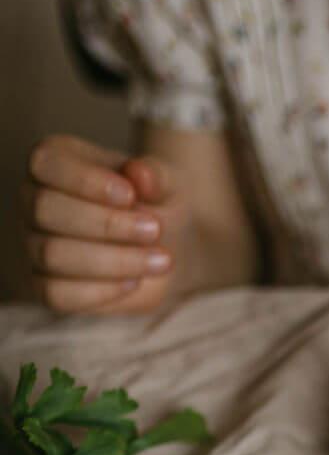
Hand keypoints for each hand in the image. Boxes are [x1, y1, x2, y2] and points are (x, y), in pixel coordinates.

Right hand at [24, 135, 190, 312]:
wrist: (166, 247)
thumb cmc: (158, 204)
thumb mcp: (167, 184)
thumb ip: (155, 175)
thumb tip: (139, 172)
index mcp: (56, 161)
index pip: (47, 163)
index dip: (86, 180)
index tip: (130, 196)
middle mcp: (35, 201)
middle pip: (46, 210)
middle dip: (107, 223)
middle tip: (156, 230)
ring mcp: (35, 245)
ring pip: (53, 254)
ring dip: (114, 260)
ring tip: (161, 260)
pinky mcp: (45, 286)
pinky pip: (57, 293)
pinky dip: (101, 290)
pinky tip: (135, 282)